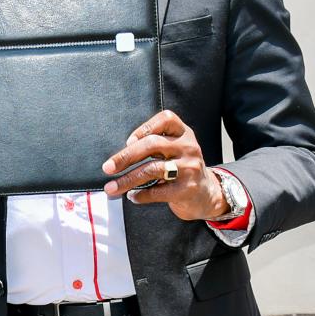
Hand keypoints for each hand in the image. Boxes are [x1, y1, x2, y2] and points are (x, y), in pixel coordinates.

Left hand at [102, 110, 226, 220]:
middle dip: (125, 156)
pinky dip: (140, 195)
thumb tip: (117, 156)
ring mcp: (190, 168)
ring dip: (127, 179)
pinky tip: (132, 196)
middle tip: (107, 168)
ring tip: (111, 188)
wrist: (207, 194)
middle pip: (152, 144)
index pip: (166, 119)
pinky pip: (158, 191)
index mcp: (184, 133)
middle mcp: (189, 147)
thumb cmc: (181, 168)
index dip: (144, 128)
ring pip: (152, 169)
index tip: (128, 141)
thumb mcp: (174, 149)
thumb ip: (153, 144)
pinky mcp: (187, 189)